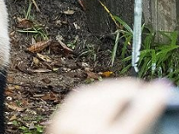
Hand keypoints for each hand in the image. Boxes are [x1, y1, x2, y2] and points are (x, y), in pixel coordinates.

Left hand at [47, 78, 172, 133]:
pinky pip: (79, 98)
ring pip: (95, 94)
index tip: (162, 88)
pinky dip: (94, 94)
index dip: (152, 100)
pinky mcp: (56, 121)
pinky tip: (105, 94)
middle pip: (112, 100)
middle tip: (146, 89)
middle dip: (131, 90)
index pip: (135, 119)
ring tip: (128, 91)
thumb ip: (136, 131)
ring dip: (113, 89)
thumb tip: (154, 115)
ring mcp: (67, 125)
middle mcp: (85, 132)